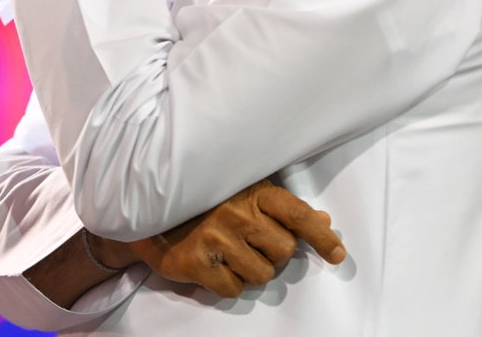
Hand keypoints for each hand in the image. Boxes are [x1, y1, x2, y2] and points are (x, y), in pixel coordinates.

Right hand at [101, 178, 345, 298]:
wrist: (144, 208)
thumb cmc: (201, 199)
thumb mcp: (241, 192)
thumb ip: (281, 208)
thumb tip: (322, 221)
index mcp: (251, 190)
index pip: (297, 214)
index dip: (322, 237)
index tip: (338, 254)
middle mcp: (236, 213)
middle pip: (283, 251)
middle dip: (273, 253)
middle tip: (250, 242)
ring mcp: (216, 239)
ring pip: (261, 275)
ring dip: (250, 270)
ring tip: (228, 251)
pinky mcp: (197, 263)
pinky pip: (233, 290)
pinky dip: (226, 283)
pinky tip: (212, 264)